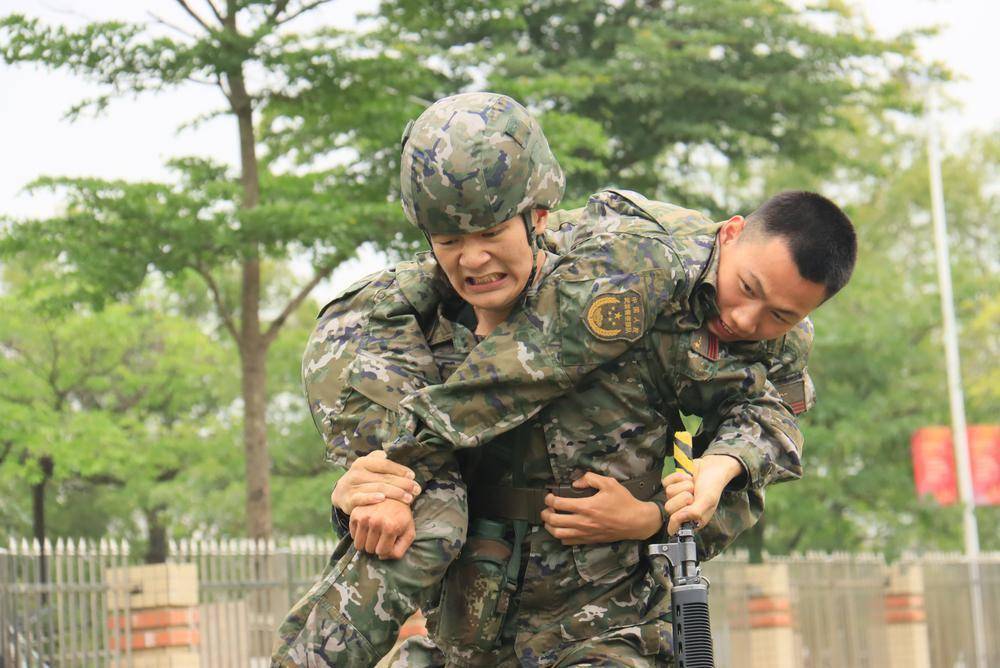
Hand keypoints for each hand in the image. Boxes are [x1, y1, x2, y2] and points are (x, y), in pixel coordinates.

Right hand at [331, 450, 420, 514]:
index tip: (413, 477)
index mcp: (364, 461)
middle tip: (417, 490)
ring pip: (378, 489)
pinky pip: (361, 499)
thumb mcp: (370, 466)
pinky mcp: (348, 499)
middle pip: (384, 478)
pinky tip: (383, 499)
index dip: (400, 470)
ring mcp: (352, 486)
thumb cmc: (363, 478)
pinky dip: (372, 498)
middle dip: (403, 484)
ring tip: (409, 498)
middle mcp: (357, 472)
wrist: (341, 493)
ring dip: (395, 493)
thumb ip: (383, 462)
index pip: (385, 464)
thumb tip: (400, 461)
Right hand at [349, 499, 415, 559]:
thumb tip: (381, 557)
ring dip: (366, 543)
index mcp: (390, 527)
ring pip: (359, 545)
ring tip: (375, 534)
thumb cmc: (402, 517)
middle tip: (382, 536)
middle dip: (376, 546)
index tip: (389, 541)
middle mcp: (375, 521)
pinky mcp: (355, 513)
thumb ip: (399, 550)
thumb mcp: (409, 533)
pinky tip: (368, 528)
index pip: (381, 552)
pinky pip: (353, 536)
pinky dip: (359, 535)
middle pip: (369, 549)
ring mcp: (364, 516)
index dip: (385, 550)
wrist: (393, 496)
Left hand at [540, 472, 661, 544]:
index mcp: (586, 506)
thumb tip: (575, 483)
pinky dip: (561, 536)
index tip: (549, 496)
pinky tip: (563, 529)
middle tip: (546, 508)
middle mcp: (583, 522)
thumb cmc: (624, 502)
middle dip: (545, 514)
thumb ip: (590, 478)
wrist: (637, 522)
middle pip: (554, 521)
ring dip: (550, 527)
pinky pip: (569, 542)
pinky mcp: (589, 540)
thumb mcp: (609, 483)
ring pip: (558, 534)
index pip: (559, 504)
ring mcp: (585, 533)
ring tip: (551, 520)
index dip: (549, 499)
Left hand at [663, 454, 741, 534]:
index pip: (674, 525)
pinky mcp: (672, 485)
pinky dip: (678, 477)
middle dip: (684, 496)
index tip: (691, 505)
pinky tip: (688, 478)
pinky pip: (666, 482)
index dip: (681, 514)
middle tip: (695, 493)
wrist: (712, 466)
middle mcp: (682, 511)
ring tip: (693, 485)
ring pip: (669, 492)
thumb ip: (693, 513)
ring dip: (684, 485)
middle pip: (669, 507)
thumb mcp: (707, 501)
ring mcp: (676, 497)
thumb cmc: (712, 485)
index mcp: (692, 520)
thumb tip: (674, 524)